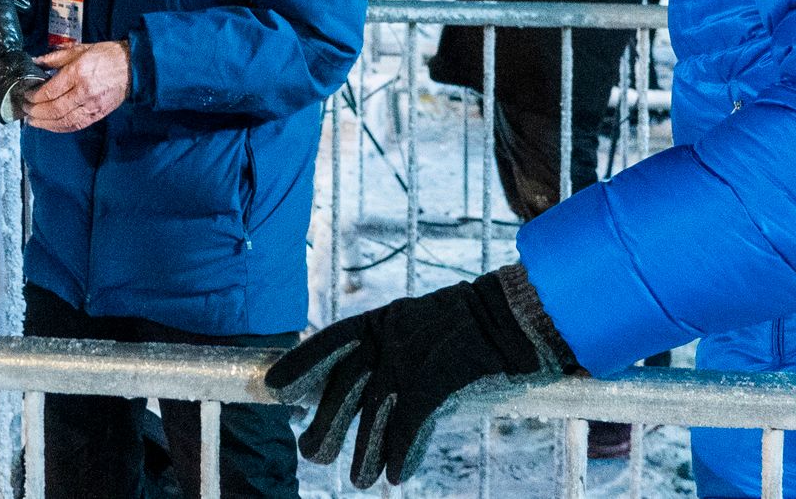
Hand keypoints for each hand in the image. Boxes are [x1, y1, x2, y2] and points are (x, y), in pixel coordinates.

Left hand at [23, 41, 129, 131]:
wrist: (132, 67)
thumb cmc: (107, 55)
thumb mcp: (80, 49)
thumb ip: (55, 58)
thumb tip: (36, 61)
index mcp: (78, 73)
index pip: (50, 91)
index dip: (34, 97)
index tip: (26, 95)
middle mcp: (84, 92)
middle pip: (54, 109)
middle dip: (36, 112)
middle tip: (25, 109)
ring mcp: (92, 106)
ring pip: (64, 121)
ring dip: (45, 124)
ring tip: (33, 121)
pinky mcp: (98, 115)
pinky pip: (75, 126)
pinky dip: (60, 128)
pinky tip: (50, 125)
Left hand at [266, 271, 545, 488]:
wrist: (522, 315)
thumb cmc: (478, 331)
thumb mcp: (427, 333)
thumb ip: (398, 359)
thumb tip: (376, 401)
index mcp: (386, 320)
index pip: (331, 340)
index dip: (301, 363)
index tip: (274, 386)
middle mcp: (393, 335)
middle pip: (347, 383)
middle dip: (328, 421)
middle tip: (312, 453)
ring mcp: (415, 354)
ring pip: (376, 408)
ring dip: (365, 449)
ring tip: (357, 480)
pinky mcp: (440, 375)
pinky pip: (411, 419)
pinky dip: (401, 449)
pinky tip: (395, 474)